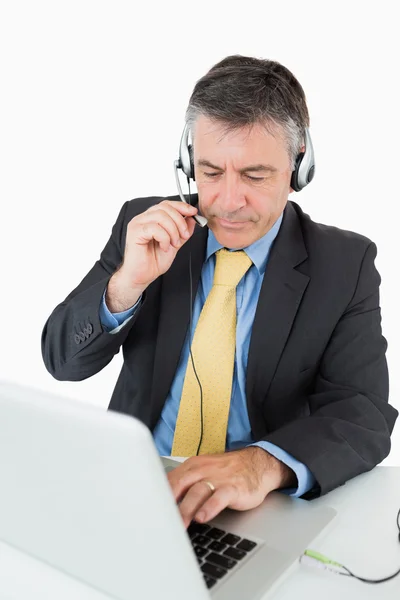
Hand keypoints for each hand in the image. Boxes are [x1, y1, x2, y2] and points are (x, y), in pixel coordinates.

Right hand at [119, 200, 197, 289]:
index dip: (181, 206)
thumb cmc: (153, 262)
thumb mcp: (174, 244)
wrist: (142, 276)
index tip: (193, 212)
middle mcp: (142, 219)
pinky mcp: (135, 232)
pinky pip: (154, 228)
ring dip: (173, 231)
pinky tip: (164, 247)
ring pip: (161, 216)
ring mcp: (137, 224)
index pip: (166, 204)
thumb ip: (182, 231)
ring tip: (174, 244)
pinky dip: (164, 238)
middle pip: (165, 208)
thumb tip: (192, 219)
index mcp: (150, 219)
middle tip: (185, 235)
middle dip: (180, 221)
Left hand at [167, 447, 296, 528]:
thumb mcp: (203, 471)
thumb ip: (184, 484)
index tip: (148, 511)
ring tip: (180, 524)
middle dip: (168, 503)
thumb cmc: (227, 471)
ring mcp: (219, 478)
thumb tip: (163, 503)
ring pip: (197, 491)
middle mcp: (203, 470)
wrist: (258, 463)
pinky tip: (203, 517)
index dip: (158, 496)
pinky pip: (220, 497)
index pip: (170, 480)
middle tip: (160, 521)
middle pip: (180, 484)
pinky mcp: (234, 488)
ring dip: (186, 508)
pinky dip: (210, 507)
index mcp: (192, 466)